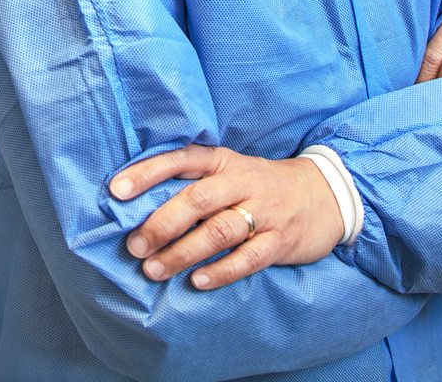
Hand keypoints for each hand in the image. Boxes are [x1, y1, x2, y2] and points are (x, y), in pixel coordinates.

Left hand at [109, 144, 342, 289]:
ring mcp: (264, 211)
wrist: (324, 194)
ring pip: (219, 231)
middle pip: (197, 199)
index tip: (117, 190)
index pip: (180, 159)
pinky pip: (249, 258)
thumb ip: (193, 180)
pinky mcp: (281, 241)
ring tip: (154, 269)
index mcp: (222, 160)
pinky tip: (197, 282)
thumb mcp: (229, 169)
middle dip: (161, 223)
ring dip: (183, 253)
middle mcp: (241, 181)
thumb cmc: (258, 183)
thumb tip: (138, 203)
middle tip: (134, 246)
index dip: (147, 173)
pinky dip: (221, 271)